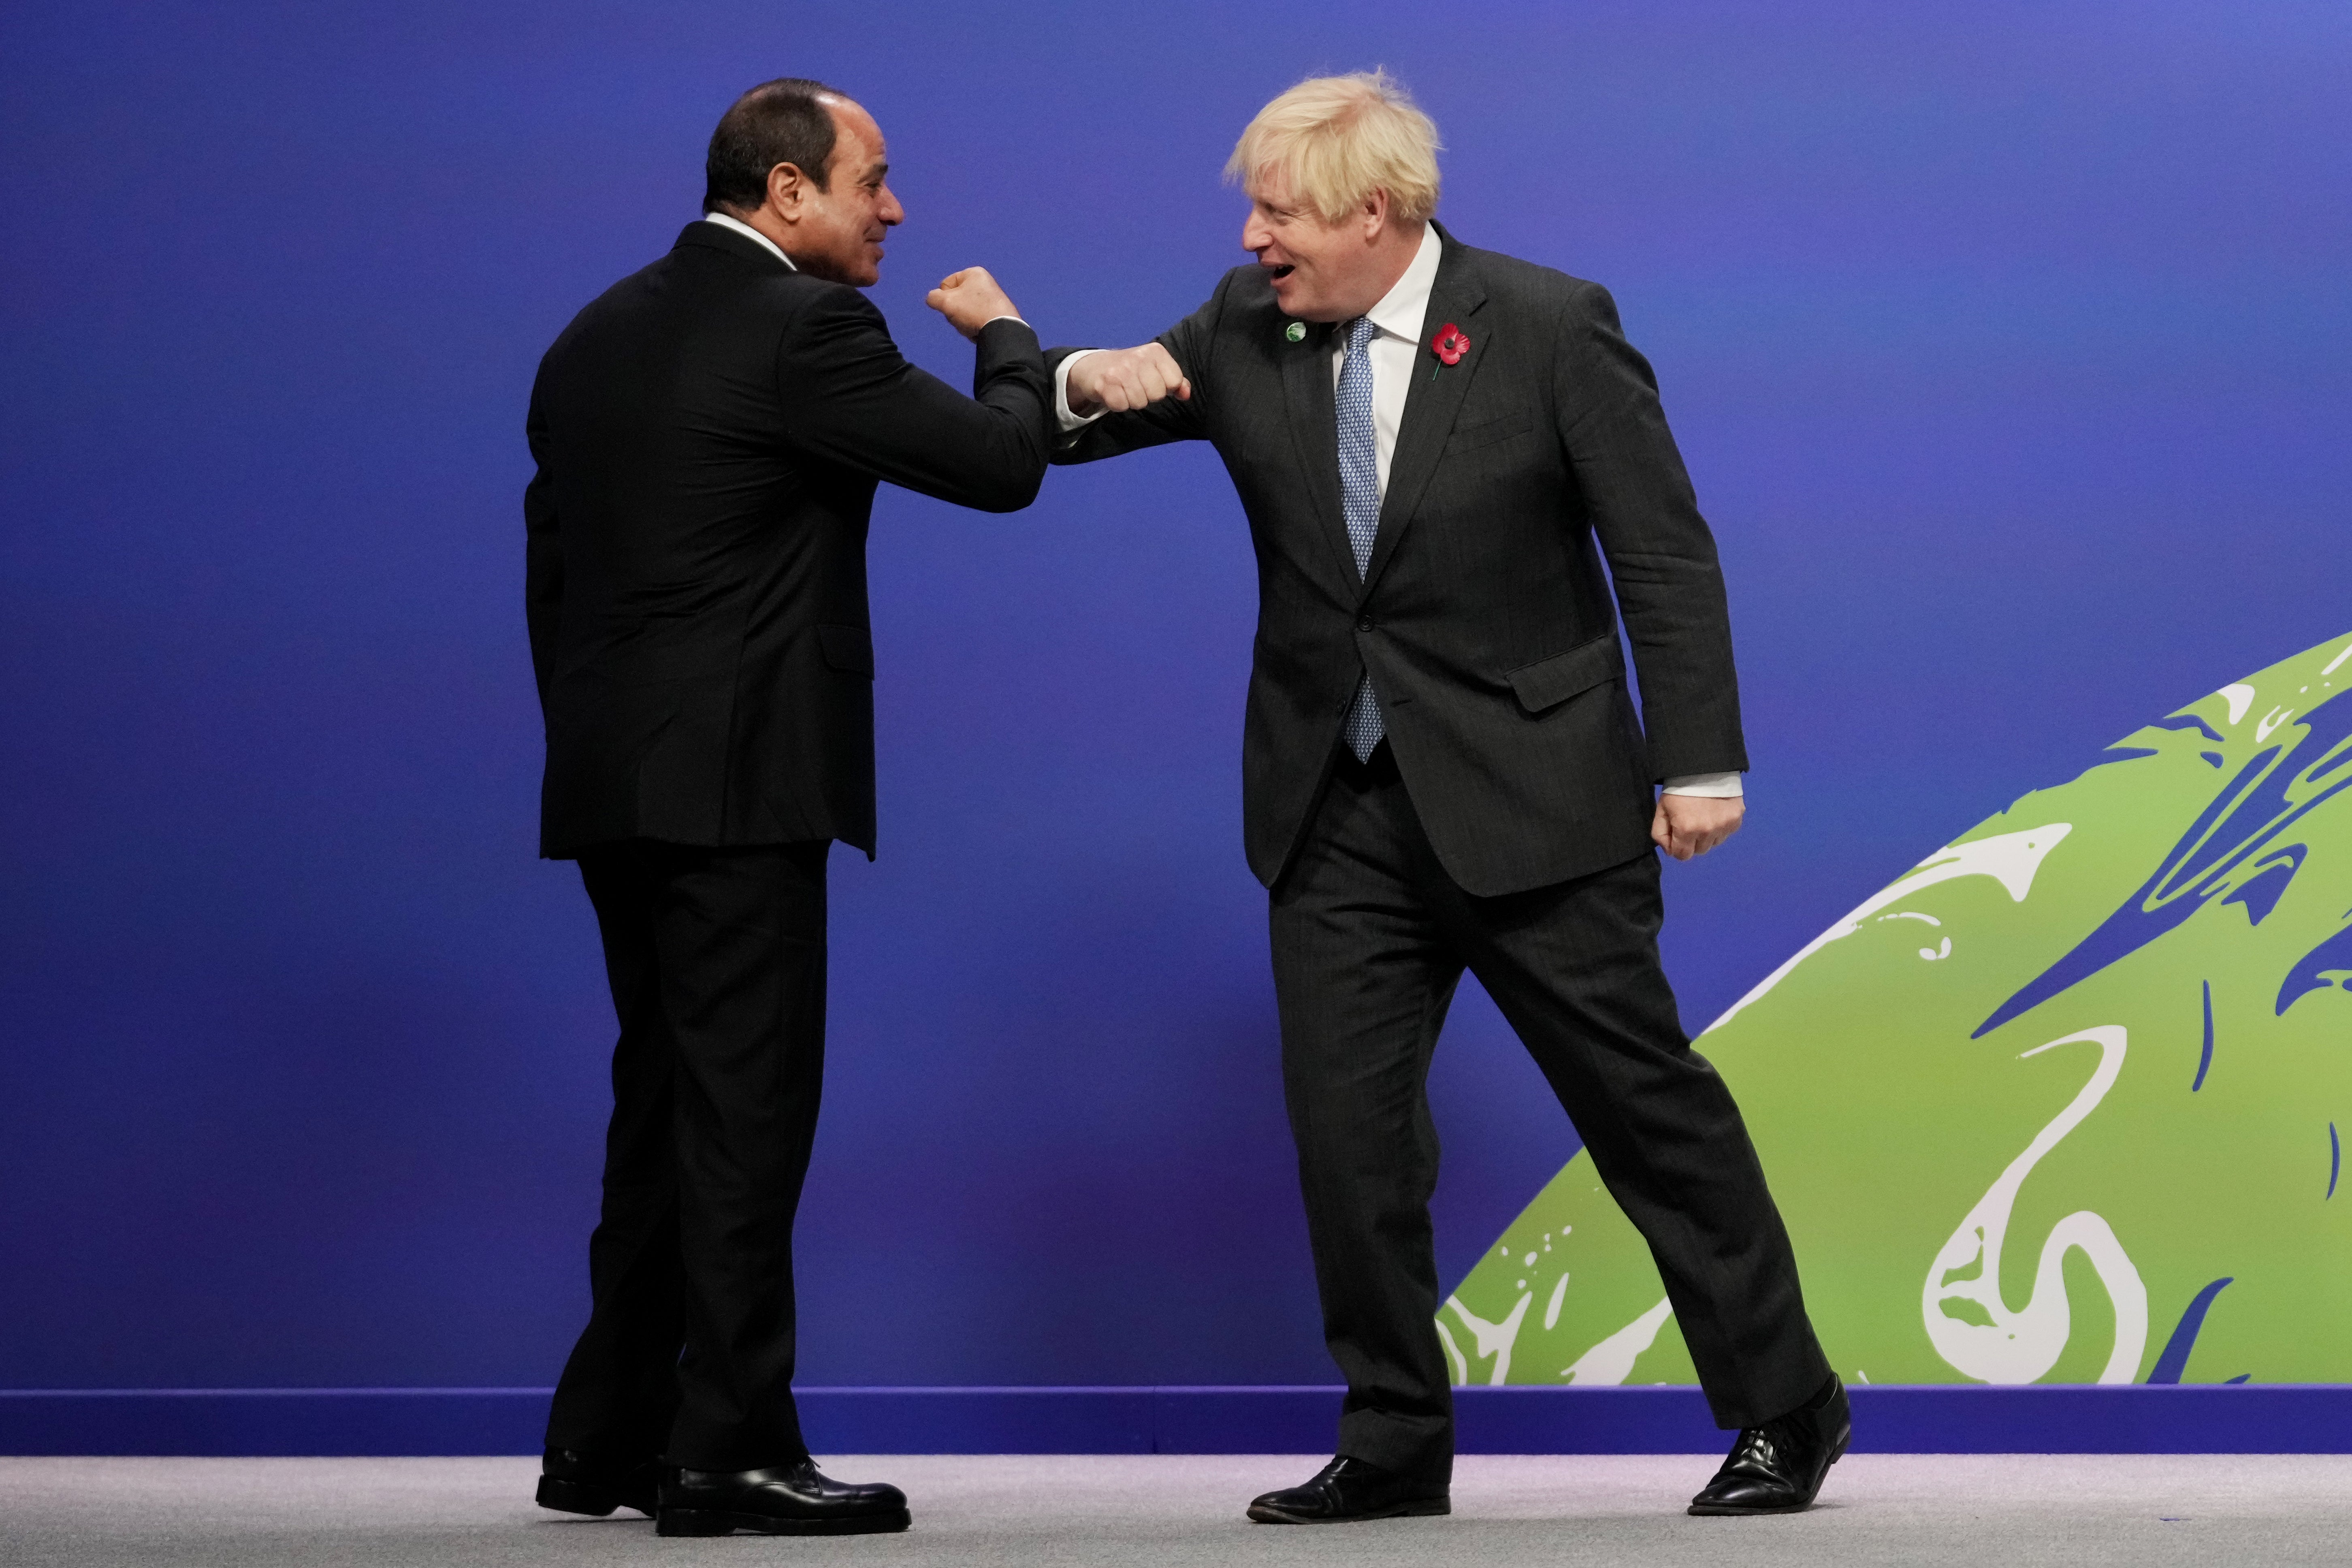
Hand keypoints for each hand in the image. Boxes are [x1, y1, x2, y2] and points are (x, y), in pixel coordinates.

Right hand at [926, 267, 1020, 339]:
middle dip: (955, 311)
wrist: (1001, 330)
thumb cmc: (973, 311)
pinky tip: (979, 331)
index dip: (943, 298)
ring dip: (963, 321)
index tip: (951, 307)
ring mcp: (994, 298)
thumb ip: (933, 298)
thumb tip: (932, 299)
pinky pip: (978, 319)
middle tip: (962, 318)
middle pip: (957, 298)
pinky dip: (975, 326)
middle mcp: (986, 282)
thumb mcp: (946, 302)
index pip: (946, 284)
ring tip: (971, 326)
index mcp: (974, 273)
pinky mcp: (999, 313)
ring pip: (966, 311)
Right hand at [1065, 343, 1190, 414]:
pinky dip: (1117, 405)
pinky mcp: (1104, 383)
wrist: (1094, 366)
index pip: (1174, 381)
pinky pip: (1121, 406)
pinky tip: (1114, 394)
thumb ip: (1175, 381)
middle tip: (1136, 386)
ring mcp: (1120, 369)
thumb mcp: (1156, 369)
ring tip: (1124, 390)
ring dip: (1132, 401)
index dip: (1164, 388)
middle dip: (1148, 396)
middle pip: (1157, 394)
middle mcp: (1139, 357)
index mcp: (1156, 351)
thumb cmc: (1131, 370)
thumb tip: (1186, 394)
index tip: (1152, 381)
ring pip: (1140, 402)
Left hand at [1652, 792, 1743, 861]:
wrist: (1703, 767)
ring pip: (1714, 843)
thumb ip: (1660, 833)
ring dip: (1707, 835)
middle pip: (1699, 851)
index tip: (1676, 836)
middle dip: (1692, 842)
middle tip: (1689, 823)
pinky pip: (1726, 833)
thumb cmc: (1678, 789)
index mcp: (1687, 830)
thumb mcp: (1661, 809)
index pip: (1683, 856)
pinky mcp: (1736, 819)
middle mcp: (1708, 831)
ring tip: (1703, 816)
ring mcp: (1724, 826)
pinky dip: (1720, 827)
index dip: (1677, 848)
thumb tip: (1670, 850)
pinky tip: (1715, 813)